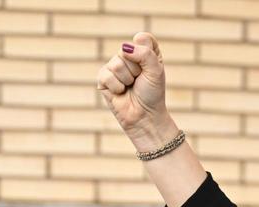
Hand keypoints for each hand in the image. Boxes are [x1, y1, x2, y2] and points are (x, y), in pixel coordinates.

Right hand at [97, 33, 180, 150]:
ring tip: (130, 87)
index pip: (142, 38)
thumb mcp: (155, 70)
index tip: (151, 69)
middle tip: (139, 81)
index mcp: (144, 50)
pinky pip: (107, 75)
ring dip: (126, 79)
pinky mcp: (103, 79)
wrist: (144, 116)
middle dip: (136, 69)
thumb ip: (144, 53)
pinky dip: (117, 87)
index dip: (147, 54)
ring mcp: (114, 66)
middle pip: (128, 50)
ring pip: (116, 64)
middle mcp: (128, 56)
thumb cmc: (152, 93)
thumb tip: (124, 48)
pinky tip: (120, 92)